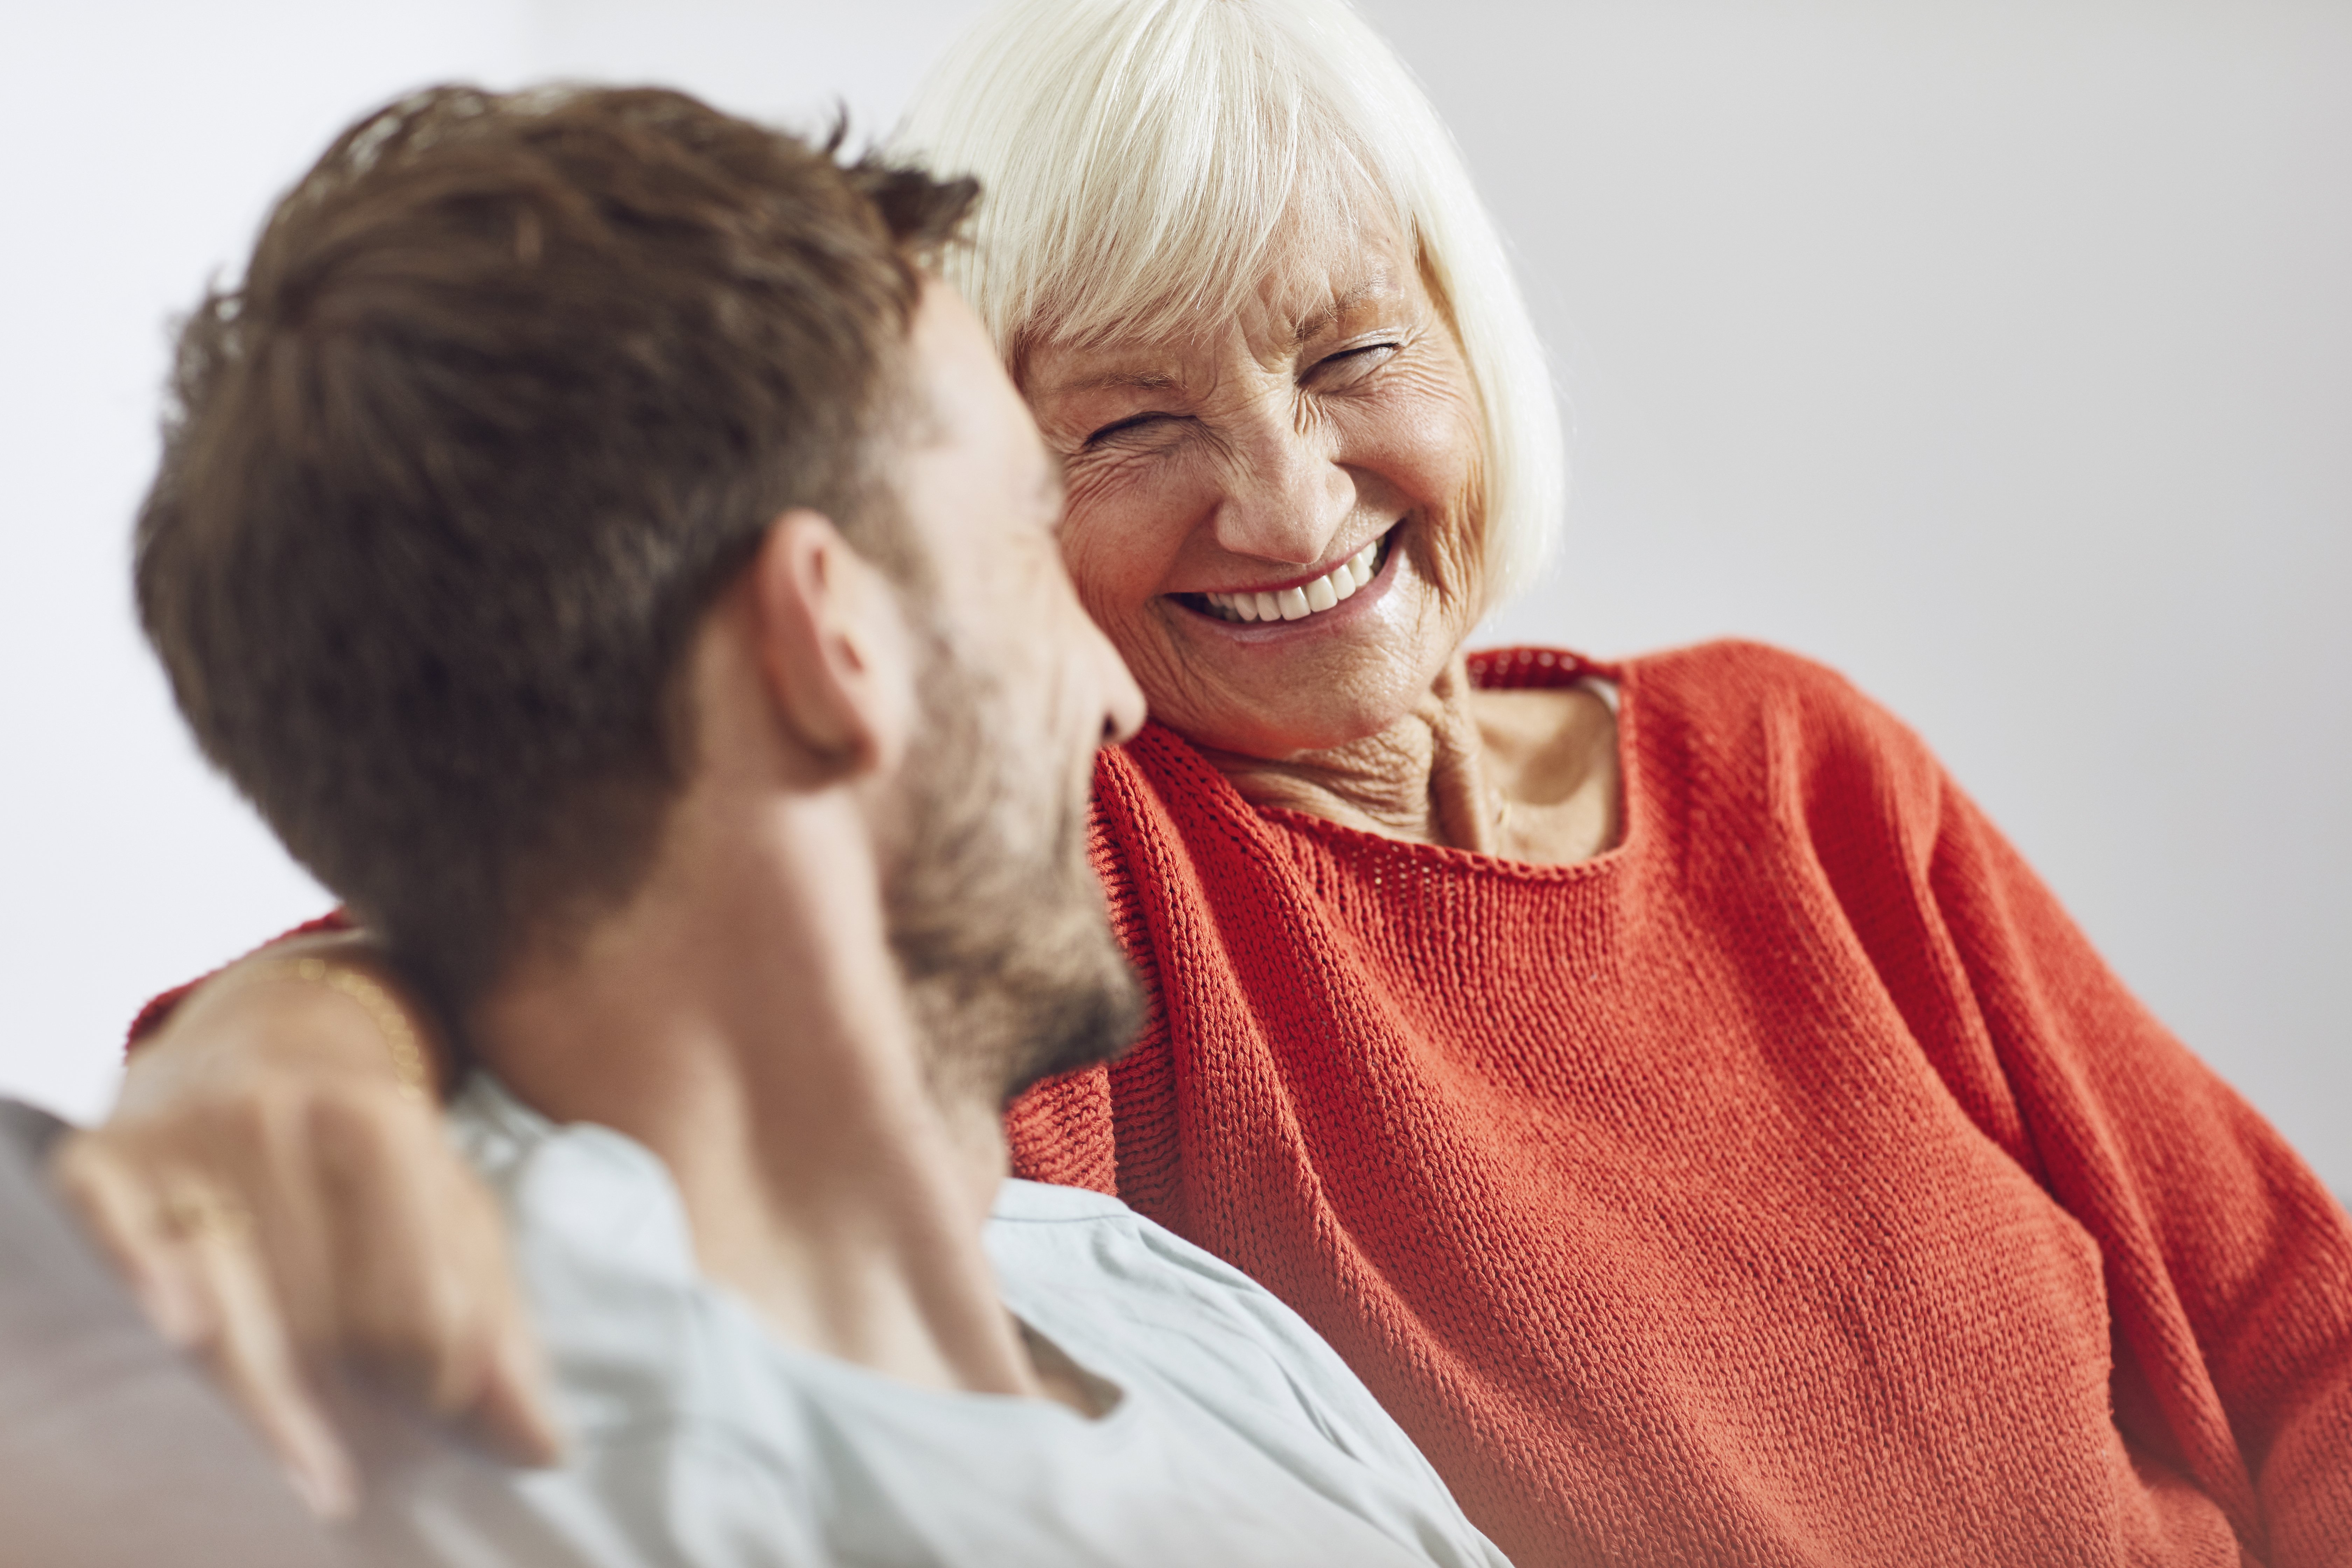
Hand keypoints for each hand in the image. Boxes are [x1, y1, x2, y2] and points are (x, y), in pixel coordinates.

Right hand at [48, 936, 562, 1517]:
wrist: (263, 1038)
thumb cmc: (371, 1152)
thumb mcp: (453, 1211)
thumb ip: (498, 1329)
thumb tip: (542, 1447)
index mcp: (378, 1122)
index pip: (415, 1317)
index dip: (432, 1380)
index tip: (430, 1392)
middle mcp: (274, 1116)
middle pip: (322, 1326)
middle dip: (348, 1384)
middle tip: (356, 1386)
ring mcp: (182, 1138)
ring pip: (230, 1321)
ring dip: (269, 1383)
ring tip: (297, 1381)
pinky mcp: (98, 1165)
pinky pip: (116, 1242)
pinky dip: (148, 1285)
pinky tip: (180, 1325)